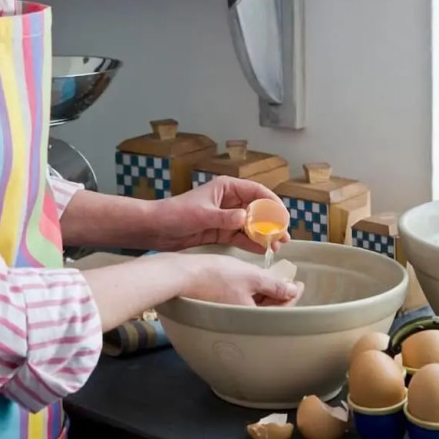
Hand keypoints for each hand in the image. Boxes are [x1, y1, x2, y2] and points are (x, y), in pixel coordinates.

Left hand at [153, 176, 290, 252]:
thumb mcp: (202, 215)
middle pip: (258, 209)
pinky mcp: (220, 231)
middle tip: (284, 236)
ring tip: (277, 246)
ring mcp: (226, 217)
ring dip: (264, 235)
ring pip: (251, 225)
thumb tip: (246, 218)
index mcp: (227, 187)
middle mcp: (229, 200)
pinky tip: (262, 250)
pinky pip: (241, 236)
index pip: (257, 191)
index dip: (272, 203)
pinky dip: (251, 243)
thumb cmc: (176, 214)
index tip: (283, 217)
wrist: (155, 228)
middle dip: (272, 222)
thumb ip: (225, 217)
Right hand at [181, 254, 303, 306]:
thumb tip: (292, 291)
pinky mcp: (222, 305)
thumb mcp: (251, 276)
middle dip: (281, 295)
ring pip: (256, 305)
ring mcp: (231, 314)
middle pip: (268, 309)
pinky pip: (244, 301)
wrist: (184, 275)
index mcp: (252, 318)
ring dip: (267, 293)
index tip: (299, 284)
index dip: (292, 296)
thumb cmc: (217, 275)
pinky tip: (255, 281)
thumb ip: (275, 285)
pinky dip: (253, 293)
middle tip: (290, 282)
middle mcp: (241, 321)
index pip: (280, 310)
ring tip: (275, 279)